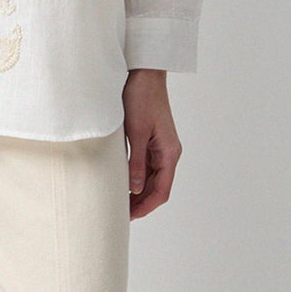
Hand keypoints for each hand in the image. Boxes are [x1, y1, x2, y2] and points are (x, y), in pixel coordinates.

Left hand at [122, 69, 181, 219]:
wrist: (144, 74)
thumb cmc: (141, 98)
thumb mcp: (136, 132)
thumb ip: (136, 162)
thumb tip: (135, 189)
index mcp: (169, 152)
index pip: (162, 190)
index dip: (146, 207)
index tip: (130, 217)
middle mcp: (169, 152)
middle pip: (158, 187)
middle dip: (142, 203)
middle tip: (121, 214)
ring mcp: (161, 147)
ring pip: (153, 179)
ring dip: (139, 193)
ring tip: (120, 203)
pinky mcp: (153, 141)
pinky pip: (148, 167)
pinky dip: (138, 178)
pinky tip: (124, 184)